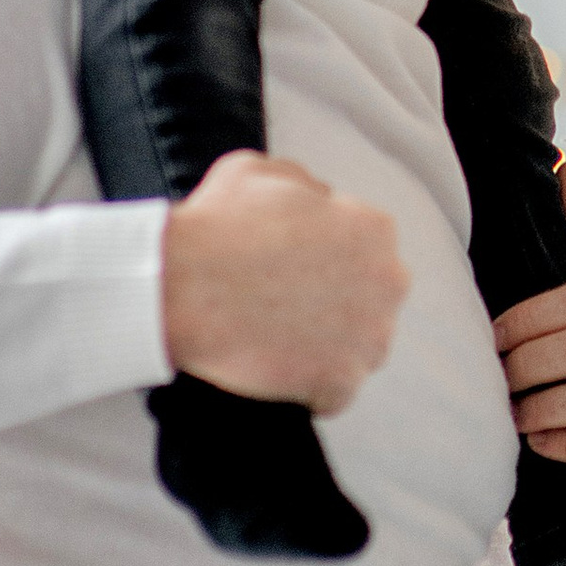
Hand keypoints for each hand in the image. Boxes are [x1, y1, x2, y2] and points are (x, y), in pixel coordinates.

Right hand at [161, 151, 408, 412]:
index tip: (295, 271)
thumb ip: (304, 184)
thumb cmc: (214, 226)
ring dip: (330, 349)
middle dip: (339, 305)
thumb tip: (316, 199)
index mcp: (374, 229)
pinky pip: (337, 393)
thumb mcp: (261, 172)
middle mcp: (387, 281)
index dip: (328, 261)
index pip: (365, 251)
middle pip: (371, 300)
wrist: (179, 286)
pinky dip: (312, 390)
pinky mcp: (341, 382)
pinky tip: (279, 373)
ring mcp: (368, 336)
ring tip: (281, 342)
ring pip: (361, 349)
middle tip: (288, 307)